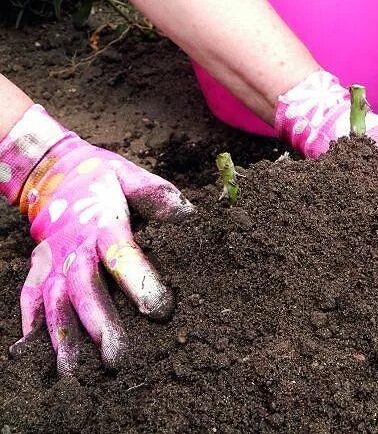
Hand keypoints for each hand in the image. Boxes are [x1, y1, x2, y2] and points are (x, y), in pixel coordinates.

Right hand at [0, 105, 192, 374]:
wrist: (52, 168)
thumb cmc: (101, 176)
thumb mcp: (129, 176)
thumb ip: (155, 194)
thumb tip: (188, 213)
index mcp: (103, 225)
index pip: (122, 256)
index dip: (139, 281)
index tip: (158, 310)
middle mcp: (75, 247)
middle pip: (86, 289)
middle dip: (99, 324)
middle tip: (117, 357)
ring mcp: (53, 258)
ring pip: (55, 300)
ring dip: (61, 335)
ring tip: (71, 370)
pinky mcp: (38, 264)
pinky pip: (29, 294)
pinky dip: (29, 320)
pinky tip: (29, 350)